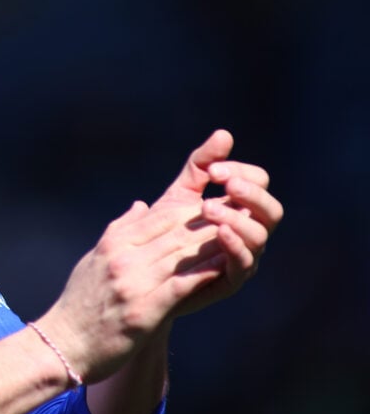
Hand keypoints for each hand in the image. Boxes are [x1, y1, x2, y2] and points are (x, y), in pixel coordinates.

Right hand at [36, 130, 282, 382]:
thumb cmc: (80, 303)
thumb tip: (139, 205)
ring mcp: (132, 282)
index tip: (215, 206)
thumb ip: (118, 231)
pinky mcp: (143, 308)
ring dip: (213, 246)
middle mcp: (122, 257)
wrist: (65, 343)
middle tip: (237, 217)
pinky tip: (224, 269)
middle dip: (208, 224)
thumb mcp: (94, 259)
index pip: (159, 216)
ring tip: (240, 239)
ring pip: (182, 255)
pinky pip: (180, 285)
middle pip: (174, 232)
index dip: (190, 210)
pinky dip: (204, 275)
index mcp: (113, 243)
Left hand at [156, 129, 282, 316]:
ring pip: (260, 236)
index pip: (258, 182)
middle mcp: (246, 231)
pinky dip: (236, 246)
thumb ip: (200, 165)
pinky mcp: (228, 280)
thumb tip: (224, 133)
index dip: (241, 172)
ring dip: (237, 218)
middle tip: (225, 183)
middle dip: (251, 194)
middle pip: (271, 210)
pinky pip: (244, 264)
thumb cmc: (163, 231)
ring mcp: (240, 256)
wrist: (141, 274)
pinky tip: (219, 232)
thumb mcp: (179, 193)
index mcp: (239, 207)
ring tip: (207, 208)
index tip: (214, 169)